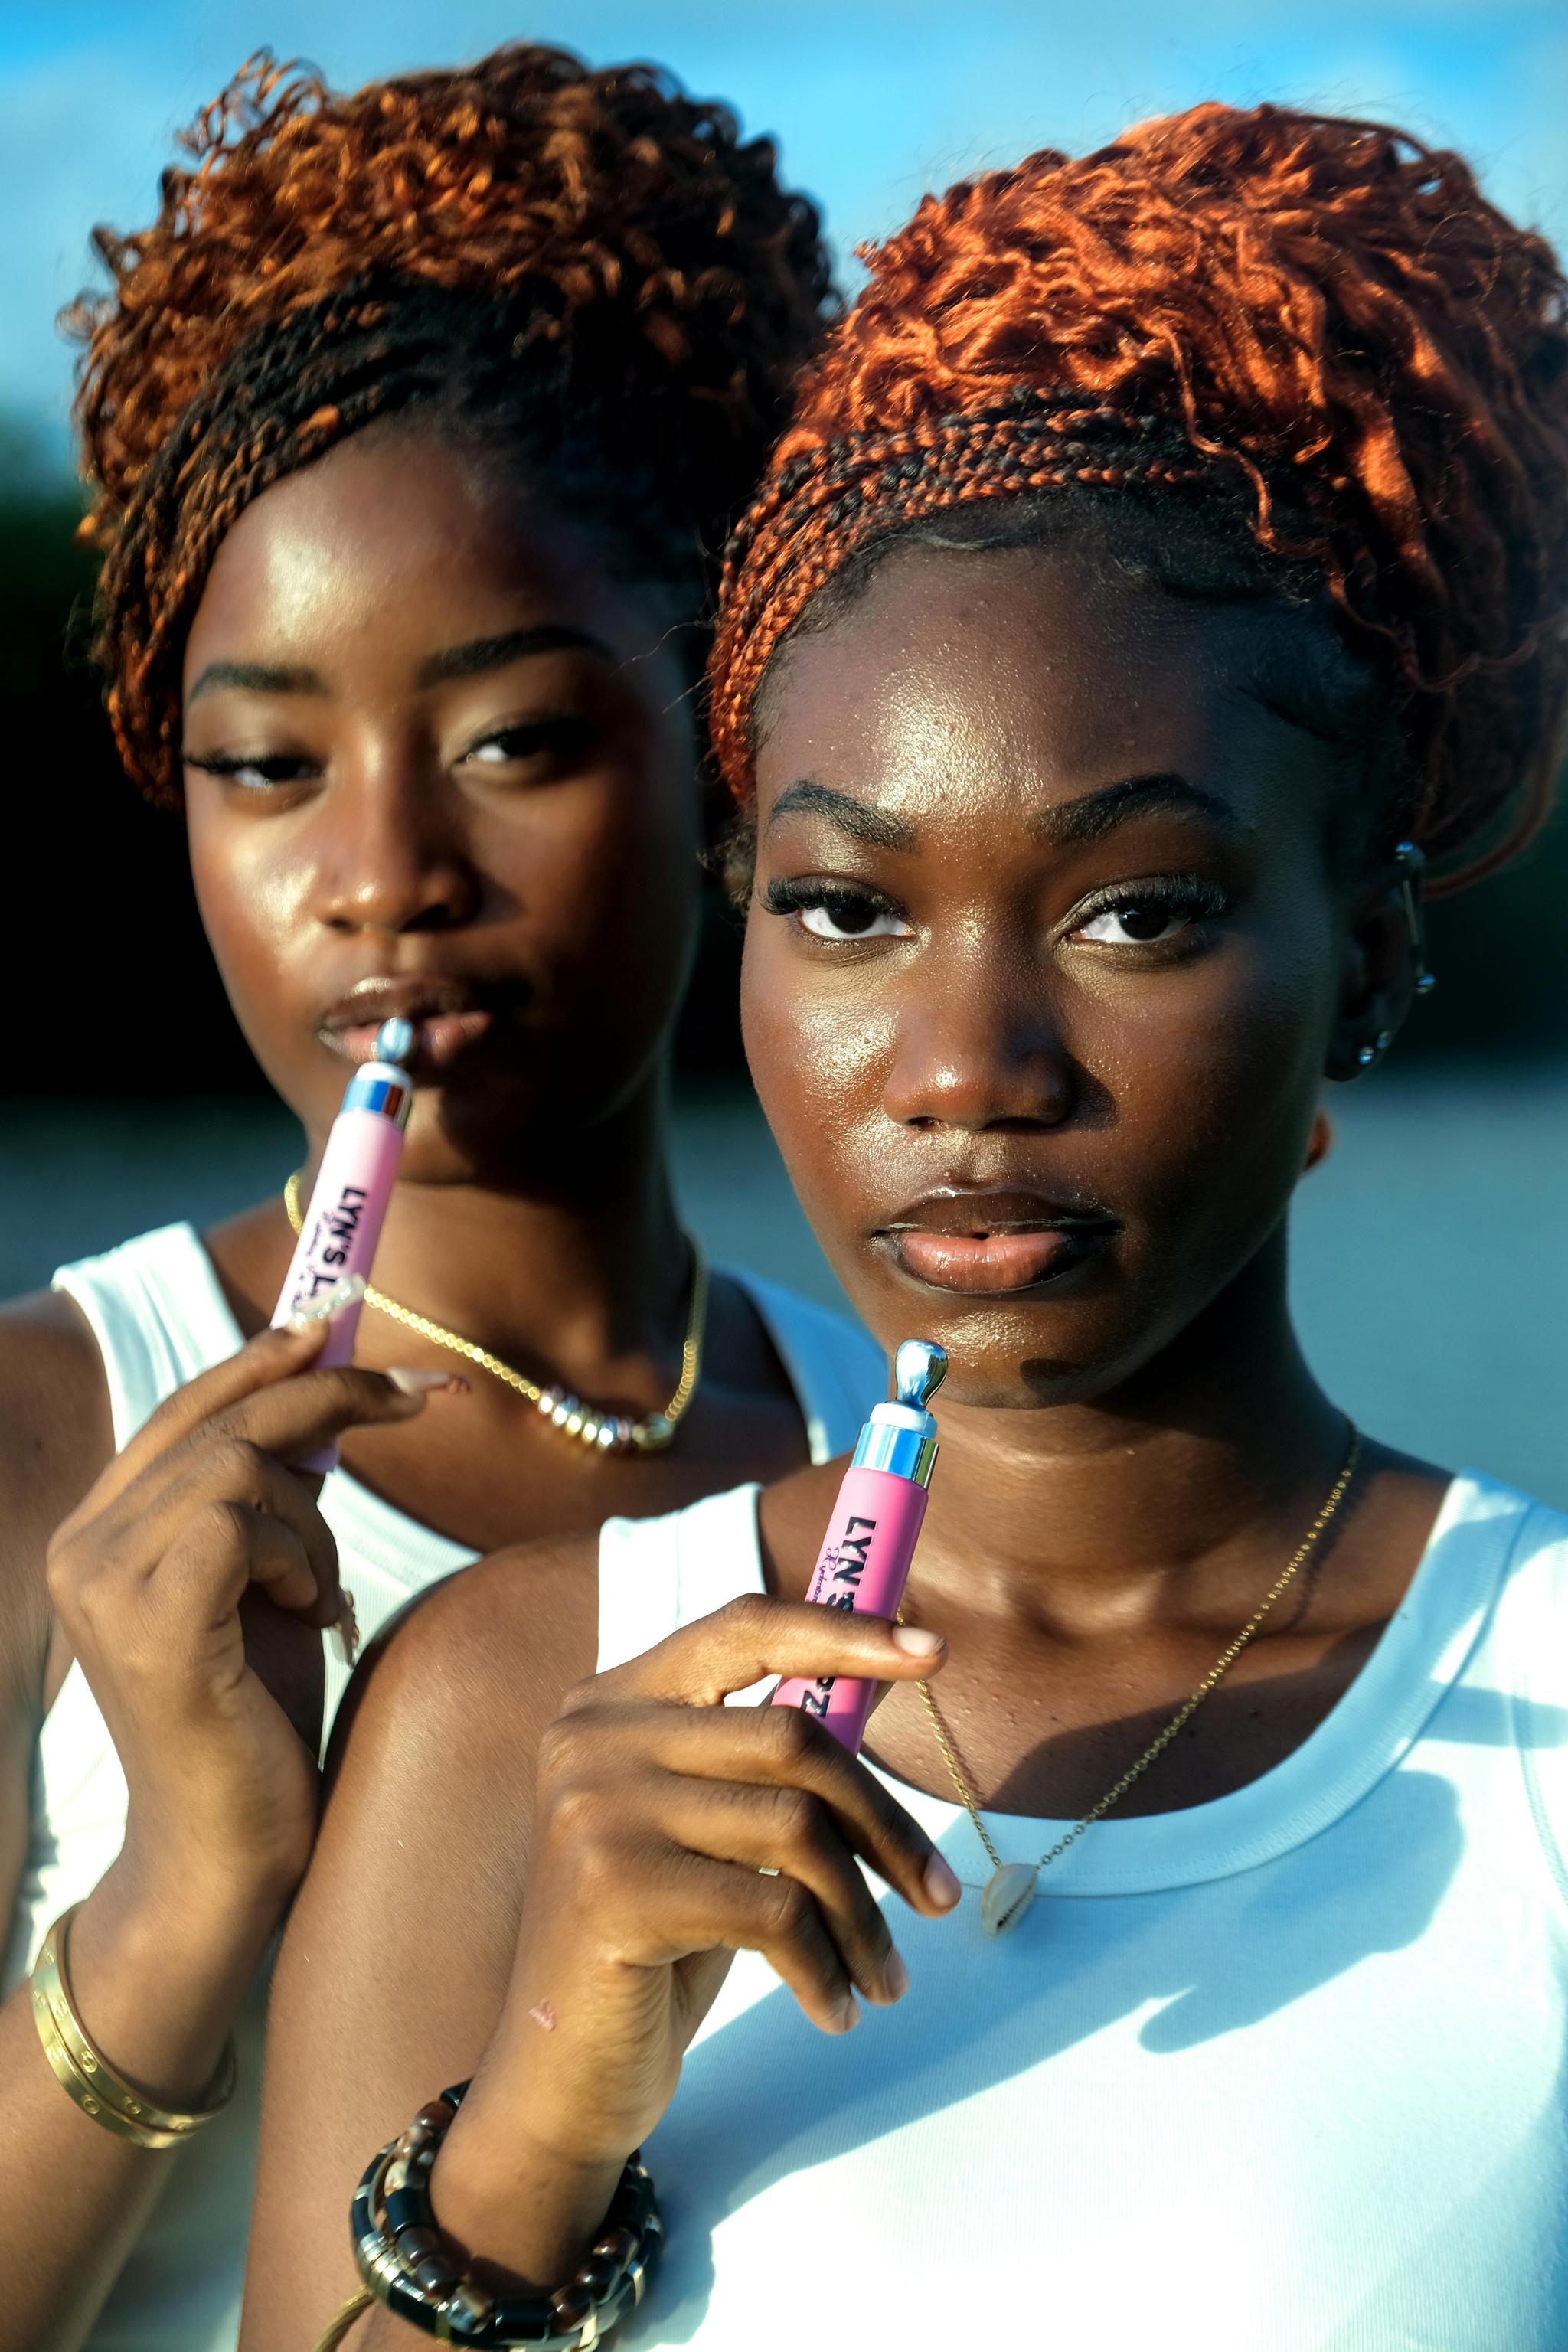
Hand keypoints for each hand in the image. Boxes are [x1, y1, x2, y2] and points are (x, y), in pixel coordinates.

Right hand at [46, 1317, 453, 1922]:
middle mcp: (84, 1547)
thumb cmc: (256, 1720)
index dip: (264, 1357)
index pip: (185, 1408)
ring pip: (239, 1468)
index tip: (341, 1319)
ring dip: (315, 1525)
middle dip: (333, 1396)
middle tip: (426, 1394)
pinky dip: (298, 1559)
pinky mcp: (151, 1627)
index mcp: (100, 1530)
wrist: (228, 1853)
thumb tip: (330, 1394)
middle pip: (220, 1420)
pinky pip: (242, 1525)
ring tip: (319, 1598)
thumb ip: (273, 1497)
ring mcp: (104, 1586)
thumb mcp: (267, 1581)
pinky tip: (305, 1618)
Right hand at [454, 1595, 962, 2184]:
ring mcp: (596, 1808)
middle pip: (793, 1736)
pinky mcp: (614, 1890)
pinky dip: (825, 1966)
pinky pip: (775, 1910)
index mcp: (615, 1702)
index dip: (843, 1631)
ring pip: (796, 1828)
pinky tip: (834, 2008)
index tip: (933, 1649)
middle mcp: (594, 1737)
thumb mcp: (715, 1833)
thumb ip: (772, 1757)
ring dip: (864, 1915)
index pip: (744, 1628)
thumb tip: (890, 1669)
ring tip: (886, 1978)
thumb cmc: (658, 1944)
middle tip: (939, 1897)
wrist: (562, 2078)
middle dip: (885, 1822)